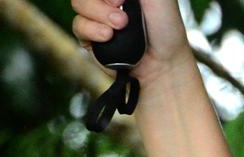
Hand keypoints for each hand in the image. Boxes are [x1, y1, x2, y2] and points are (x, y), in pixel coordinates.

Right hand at [71, 0, 191, 85]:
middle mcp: (108, 0)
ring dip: (99, 14)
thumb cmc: (166, 27)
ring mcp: (97, 16)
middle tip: (123, 15)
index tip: (122, 0)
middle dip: (102, 2)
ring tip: (120, 26)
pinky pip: (78, 26)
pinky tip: (107, 37)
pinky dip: (92, 30)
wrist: (164, 62)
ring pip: (78, 4)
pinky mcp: (90, 36)